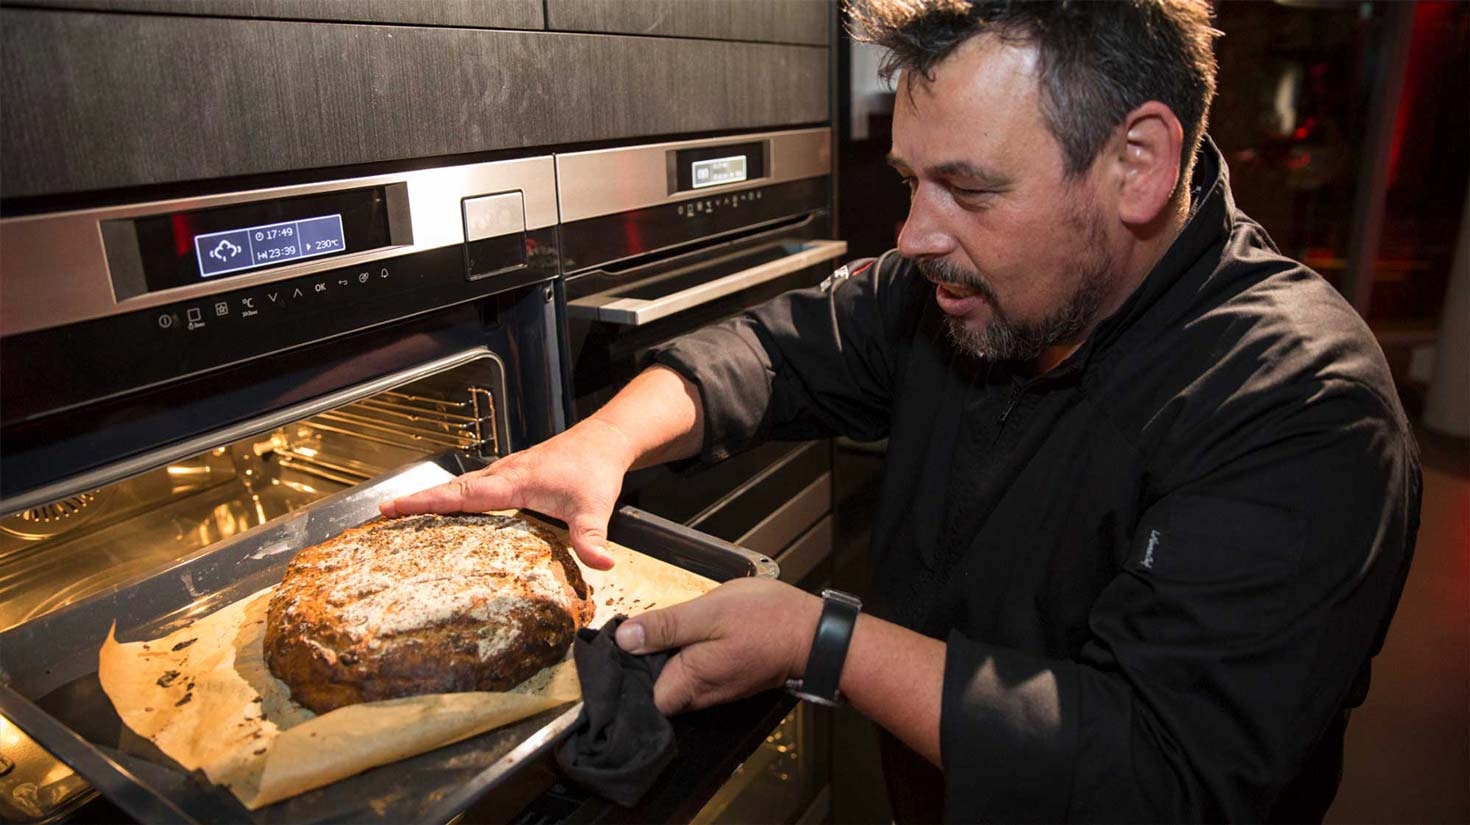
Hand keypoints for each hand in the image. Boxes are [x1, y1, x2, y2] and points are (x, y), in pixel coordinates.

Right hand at [378, 418, 638, 569]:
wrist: (604, 441)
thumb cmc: (595, 470)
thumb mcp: (594, 508)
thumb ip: (592, 538)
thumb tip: (600, 563)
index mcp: (513, 482)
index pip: (462, 495)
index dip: (427, 502)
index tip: (393, 508)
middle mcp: (503, 474)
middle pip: (451, 489)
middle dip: (417, 501)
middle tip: (383, 515)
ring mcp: (505, 473)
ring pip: (461, 487)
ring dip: (432, 498)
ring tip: (400, 515)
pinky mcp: (511, 477)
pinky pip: (473, 487)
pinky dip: (452, 497)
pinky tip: (445, 512)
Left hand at [615, 578, 821, 713]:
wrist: (814, 634)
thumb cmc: (768, 620)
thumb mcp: (709, 612)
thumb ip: (665, 627)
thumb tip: (625, 638)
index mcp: (687, 682)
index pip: (637, 691)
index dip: (627, 664)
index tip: (626, 636)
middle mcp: (698, 696)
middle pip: (653, 684)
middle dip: (646, 656)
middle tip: (649, 622)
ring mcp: (713, 691)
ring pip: (673, 676)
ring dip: (668, 652)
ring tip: (672, 624)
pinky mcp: (725, 681)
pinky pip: (694, 671)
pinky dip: (689, 653)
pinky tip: (695, 631)